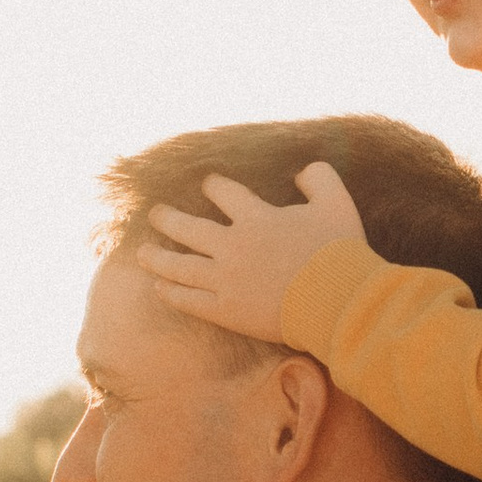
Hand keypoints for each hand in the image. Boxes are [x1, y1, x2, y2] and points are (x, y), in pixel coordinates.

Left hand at [139, 162, 368, 339]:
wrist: (339, 302)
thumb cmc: (340, 251)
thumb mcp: (337, 202)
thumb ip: (319, 178)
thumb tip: (302, 170)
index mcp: (255, 218)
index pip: (223, 193)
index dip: (213, 185)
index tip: (208, 184)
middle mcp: (233, 247)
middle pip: (187, 229)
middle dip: (167, 219)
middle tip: (155, 214)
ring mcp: (226, 281)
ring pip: (179, 267)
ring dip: (157, 258)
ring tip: (142, 252)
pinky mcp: (227, 311)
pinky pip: (190, 301)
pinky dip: (172, 293)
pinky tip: (160, 288)